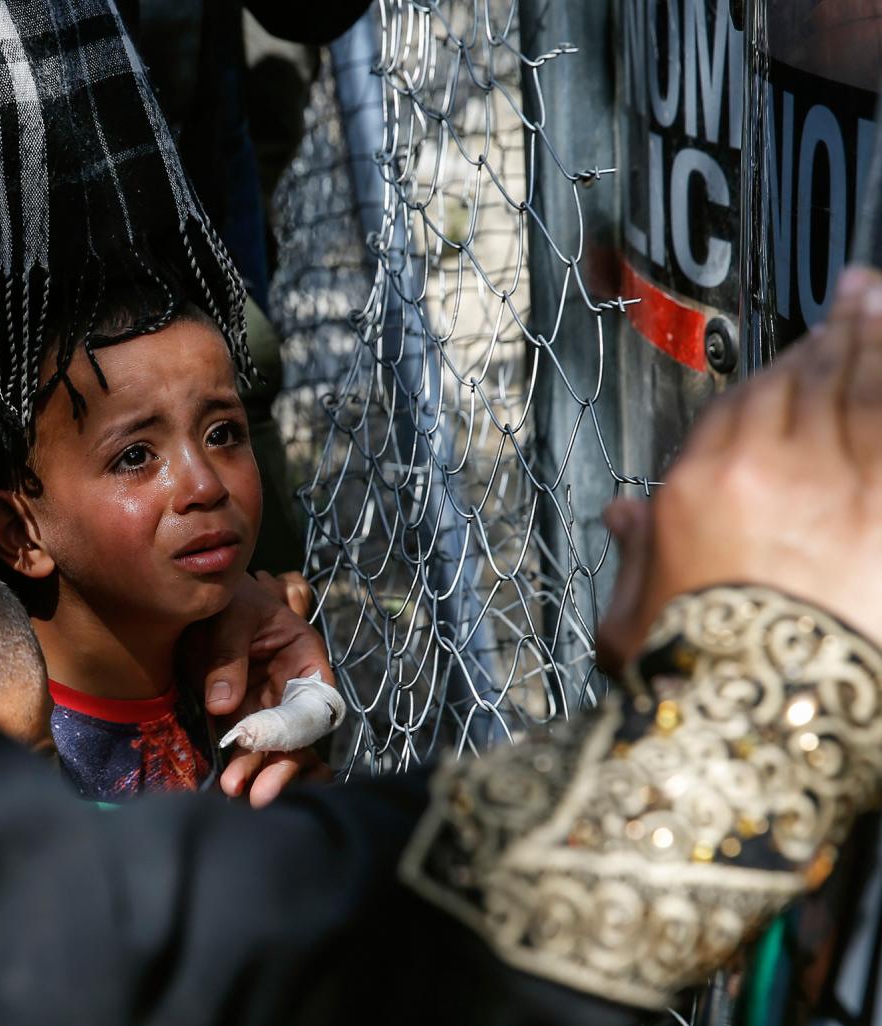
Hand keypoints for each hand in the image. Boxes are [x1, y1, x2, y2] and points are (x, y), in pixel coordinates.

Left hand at [188, 574, 335, 807]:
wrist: (197, 594)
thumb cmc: (228, 595)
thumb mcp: (231, 614)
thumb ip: (228, 655)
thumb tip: (222, 705)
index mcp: (304, 657)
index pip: (317, 699)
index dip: (305, 726)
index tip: (284, 748)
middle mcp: (290, 687)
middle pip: (297, 733)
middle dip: (280, 764)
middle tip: (258, 792)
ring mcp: (265, 704)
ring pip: (271, 746)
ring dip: (255, 769)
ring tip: (233, 788)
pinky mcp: (239, 715)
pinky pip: (245, 745)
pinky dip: (237, 764)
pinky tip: (226, 783)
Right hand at [597, 267, 881, 671]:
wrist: (753, 717)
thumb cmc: (694, 671)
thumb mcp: (637, 614)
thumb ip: (638, 555)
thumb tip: (623, 519)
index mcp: (705, 486)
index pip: (748, 404)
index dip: (785, 362)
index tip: (803, 338)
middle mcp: (772, 469)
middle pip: (812, 382)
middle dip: (843, 331)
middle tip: (863, 293)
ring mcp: (838, 486)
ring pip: (864, 393)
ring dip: (879, 344)